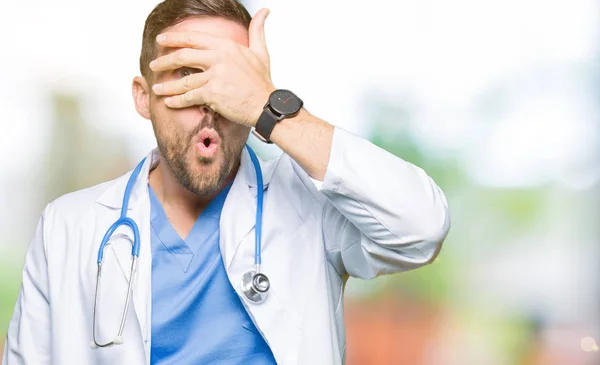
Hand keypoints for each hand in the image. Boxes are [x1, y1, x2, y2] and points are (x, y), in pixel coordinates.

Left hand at [149, 8, 274, 126]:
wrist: (266, 105)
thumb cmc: (261, 82)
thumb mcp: (261, 52)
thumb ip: (257, 30)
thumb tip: (264, 12)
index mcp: (226, 46)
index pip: (194, 38)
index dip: (174, 38)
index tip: (161, 40)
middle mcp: (219, 58)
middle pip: (183, 56)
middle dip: (165, 60)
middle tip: (154, 64)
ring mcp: (215, 76)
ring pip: (184, 80)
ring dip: (167, 85)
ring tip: (157, 88)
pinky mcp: (213, 94)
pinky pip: (190, 97)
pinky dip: (177, 100)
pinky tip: (169, 102)